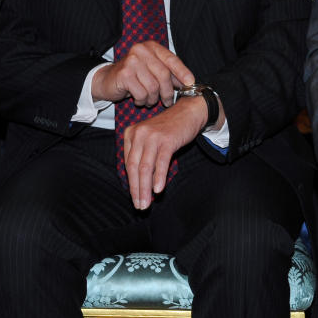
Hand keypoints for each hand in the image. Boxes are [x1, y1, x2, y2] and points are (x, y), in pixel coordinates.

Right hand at [92, 41, 194, 106]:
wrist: (106, 80)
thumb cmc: (133, 76)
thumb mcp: (151, 70)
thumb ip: (168, 73)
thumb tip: (188, 82)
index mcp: (151, 47)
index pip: (171, 59)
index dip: (182, 72)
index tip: (189, 84)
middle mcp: (141, 50)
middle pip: (164, 75)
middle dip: (167, 92)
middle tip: (168, 101)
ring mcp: (131, 61)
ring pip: (153, 86)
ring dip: (153, 98)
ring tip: (148, 99)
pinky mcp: (124, 74)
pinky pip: (142, 93)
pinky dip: (142, 100)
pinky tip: (138, 99)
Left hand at [123, 95, 212, 209]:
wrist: (188, 112)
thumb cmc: (169, 128)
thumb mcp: (151, 139)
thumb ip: (143, 156)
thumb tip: (140, 183)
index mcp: (131, 133)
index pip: (128, 163)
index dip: (131, 183)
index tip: (135, 198)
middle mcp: (139, 134)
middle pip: (134, 167)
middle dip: (136, 189)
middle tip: (140, 206)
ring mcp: (152, 136)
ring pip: (145, 167)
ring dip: (145, 188)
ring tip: (147, 203)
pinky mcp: (166, 140)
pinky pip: (161, 162)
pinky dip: (159, 178)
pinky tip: (158, 190)